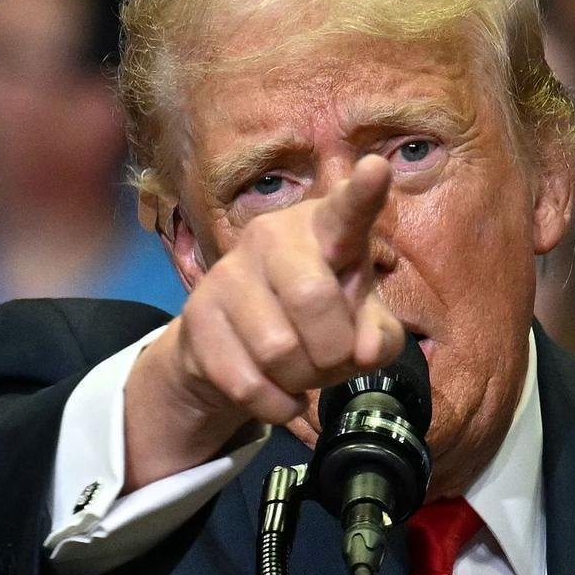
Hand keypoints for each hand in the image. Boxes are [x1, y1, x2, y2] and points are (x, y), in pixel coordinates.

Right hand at [124, 156, 405, 489]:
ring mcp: (229, 274)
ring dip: (302, 380)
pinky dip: (276, 404)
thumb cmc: (315, 322)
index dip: (364, 193)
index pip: (348, 210)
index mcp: (325, 229)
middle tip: (332, 360)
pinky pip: (247, 381)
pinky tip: (280, 395)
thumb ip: (378, 336)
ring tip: (301, 372)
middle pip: (314, 298)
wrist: (231, 348)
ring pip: (278, 348)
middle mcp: (272, 237)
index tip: (377, 169)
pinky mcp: (197, 317)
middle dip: (333, 350)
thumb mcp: (359, 326)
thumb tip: (363, 351)